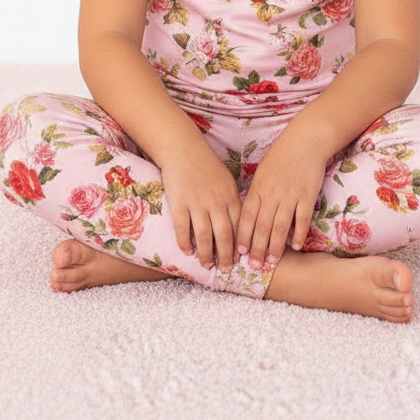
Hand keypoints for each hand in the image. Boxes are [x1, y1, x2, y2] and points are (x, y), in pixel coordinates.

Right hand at [160, 143, 241, 272]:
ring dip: (206, 254)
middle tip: (226, 270)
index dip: (240, 246)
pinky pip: (183, 229)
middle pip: (224, 236)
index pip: (239, 227)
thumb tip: (238, 224)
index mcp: (230, 196)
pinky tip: (187, 251)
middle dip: (226, 256)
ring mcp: (197, 203)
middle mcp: (216, 201)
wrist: (183, 149)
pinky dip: (185, 242)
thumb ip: (231, 201)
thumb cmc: (206, 165)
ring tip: (207, 265)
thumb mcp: (225, 181)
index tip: (240, 260)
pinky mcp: (179, 203)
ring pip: (205, 236)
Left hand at [236, 135, 326, 270]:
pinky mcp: (307, 195)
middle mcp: (272, 193)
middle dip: (256, 248)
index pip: (246, 216)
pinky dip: (298, 234)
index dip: (242, 235)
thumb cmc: (280, 157)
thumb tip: (247, 217)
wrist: (304, 141)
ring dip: (275, 246)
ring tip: (272, 262)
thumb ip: (256, 195)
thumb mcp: (262, 173)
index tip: (238, 252)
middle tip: (254, 267)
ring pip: (280, 226)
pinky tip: (296, 246)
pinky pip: (302, 219)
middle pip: (262, 225)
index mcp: (258, 188)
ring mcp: (290, 195)